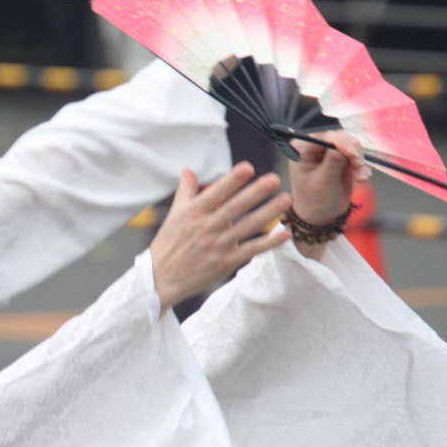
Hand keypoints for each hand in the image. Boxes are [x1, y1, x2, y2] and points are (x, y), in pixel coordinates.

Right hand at [149, 163, 291, 311]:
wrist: (161, 278)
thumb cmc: (169, 243)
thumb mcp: (174, 214)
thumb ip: (185, 191)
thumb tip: (189, 170)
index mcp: (193, 213)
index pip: (216, 193)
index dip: (232, 180)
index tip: (248, 168)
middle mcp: (206, 228)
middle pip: (235, 207)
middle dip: (256, 192)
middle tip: (274, 179)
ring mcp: (217, 246)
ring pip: (247, 226)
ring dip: (268, 212)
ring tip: (286, 200)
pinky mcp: (225, 262)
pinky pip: (251, 250)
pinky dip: (269, 242)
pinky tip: (284, 232)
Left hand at [289, 132, 370, 259]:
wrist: (321, 217)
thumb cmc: (315, 201)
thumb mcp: (323, 181)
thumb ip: (333, 161)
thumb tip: (343, 142)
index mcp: (302, 151)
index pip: (323, 137)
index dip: (339, 141)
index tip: (352, 153)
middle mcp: (314, 148)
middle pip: (339, 138)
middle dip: (352, 151)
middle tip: (359, 166)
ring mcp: (329, 152)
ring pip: (351, 146)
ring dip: (359, 161)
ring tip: (360, 178)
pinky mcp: (342, 159)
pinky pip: (356, 156)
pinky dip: (361, 166)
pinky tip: (361, 179)